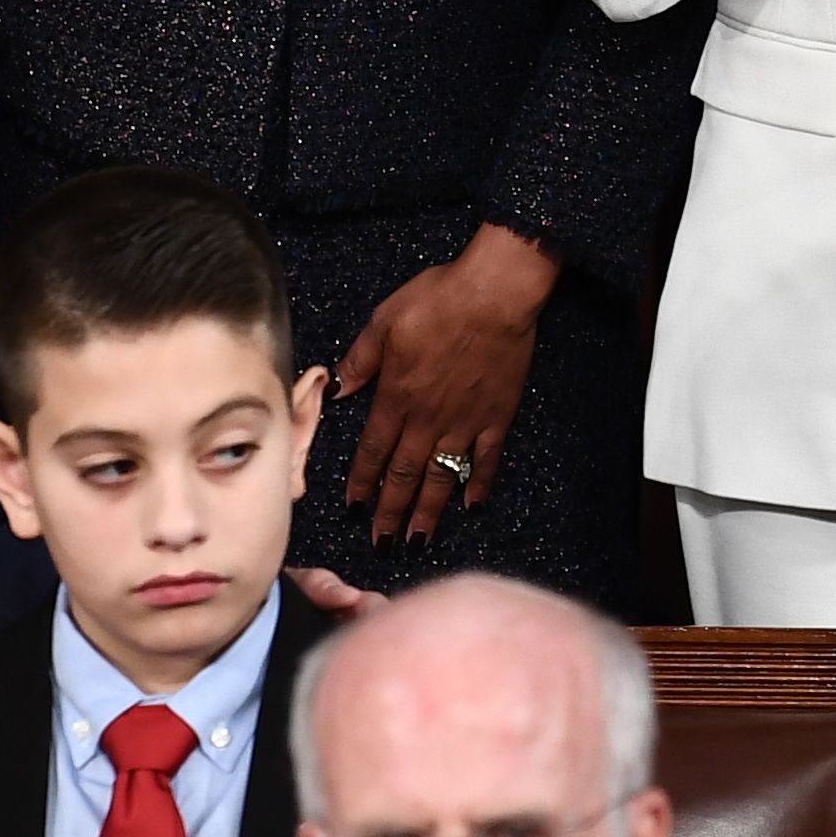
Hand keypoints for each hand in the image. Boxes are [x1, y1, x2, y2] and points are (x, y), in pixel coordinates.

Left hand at [335, 224, 552, 547]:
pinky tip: (472, 507)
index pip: (372, 451)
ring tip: (417, 541)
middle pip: (404, 475)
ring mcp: (465, 421)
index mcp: (396, 397)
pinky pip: (486, 460)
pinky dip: (478, 485)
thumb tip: (339, 391)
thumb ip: (361, 360)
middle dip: (390, 512)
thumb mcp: (384, 321)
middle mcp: (427, 419)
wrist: (494, 293)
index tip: (353, 510)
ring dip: (427, 512)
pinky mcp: (496, 416)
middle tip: (381, 543)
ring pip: (441, 477)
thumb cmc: (438, 300)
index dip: (361, 483)